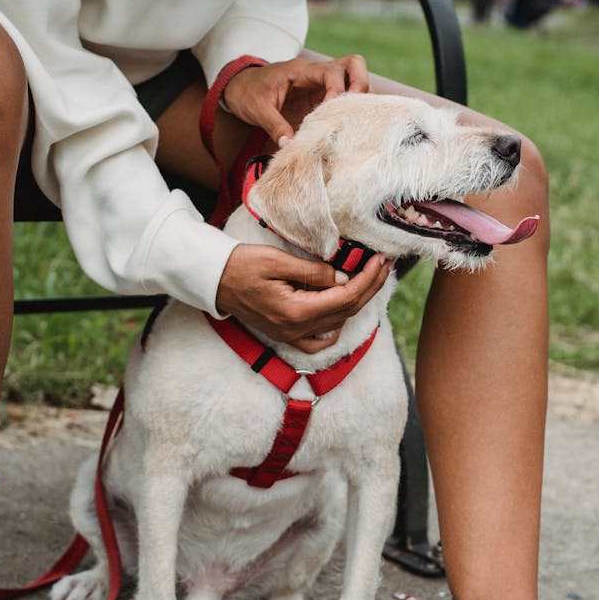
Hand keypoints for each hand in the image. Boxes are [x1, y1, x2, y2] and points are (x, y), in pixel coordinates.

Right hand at [215, 243, 391, 353]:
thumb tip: (343, 278)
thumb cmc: (241, 265)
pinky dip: (336, 324)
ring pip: (338, 323)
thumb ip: (314, 272)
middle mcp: (296, 330)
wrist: (213, 280)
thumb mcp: (278, 261)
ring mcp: (291, 335)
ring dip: (358, 301)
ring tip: (370, 278)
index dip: (368, 279)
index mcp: (296, 312)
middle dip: (371, 287)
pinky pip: (320, 338)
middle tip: (385, 265)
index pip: (346, 298)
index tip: (381, 260)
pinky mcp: (286, 333)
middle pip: (347, 311)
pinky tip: (343, 306)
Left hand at [222, 55, 369, 145]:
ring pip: (354, 80)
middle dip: (360, 85)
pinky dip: (350, 109)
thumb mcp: (257, 109)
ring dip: (358, 98)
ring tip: (351, 121)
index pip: (332, 72)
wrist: (238, 88)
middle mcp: (315, 74)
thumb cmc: (247, 93)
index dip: (339, 91)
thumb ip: (274, 126)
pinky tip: (343, 127)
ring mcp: (321, 85)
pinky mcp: (321, 98)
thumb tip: (290, 145)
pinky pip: (344, 97)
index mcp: (300, 71)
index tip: (331, 112)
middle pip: (353, 65)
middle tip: (353, 109)